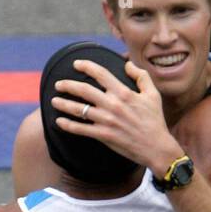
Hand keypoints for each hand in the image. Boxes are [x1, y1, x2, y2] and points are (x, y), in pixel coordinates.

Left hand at [51, 58, 180, 176]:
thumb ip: (141, 76)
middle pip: (84, 90)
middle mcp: (112, 104)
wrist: (156, 147)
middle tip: (58, 84)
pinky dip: (68, 125)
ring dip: (64, 104)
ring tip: (54, 101)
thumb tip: (127, 64)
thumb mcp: (152, 94)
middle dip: (68, 85)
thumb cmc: (155, 121)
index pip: (100, 74)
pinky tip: (59, 122)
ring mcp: (106, 120)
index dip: (86, 66)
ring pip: (79, 109)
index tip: (76, 64)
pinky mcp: (104, 135)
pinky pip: (81, 129)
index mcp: (123, 92)